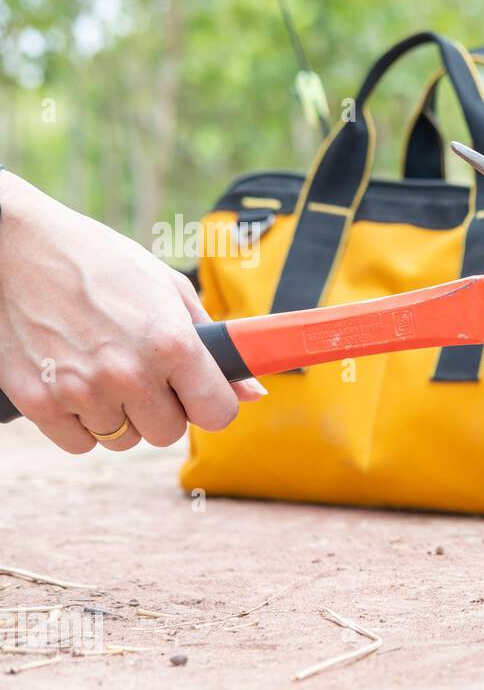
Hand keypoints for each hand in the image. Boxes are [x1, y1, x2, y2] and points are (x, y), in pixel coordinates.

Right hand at [0, 170, 264, 452]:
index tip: (198, 392)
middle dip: (163, 408)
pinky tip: (75, 382)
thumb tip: (253, 394)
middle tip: (143, 373)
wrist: (15, 245)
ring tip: (103, 369)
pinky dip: (81, 423)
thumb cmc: (101, 262)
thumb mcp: (168, 289)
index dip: (210, 404)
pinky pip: (81, 444)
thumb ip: (214, 344)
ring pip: (123, 439)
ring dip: (120, 414)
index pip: (217, 415)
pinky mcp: (39, 402)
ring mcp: (82, 391)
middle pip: (169, 432)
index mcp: (172, 344)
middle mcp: (130, 373)